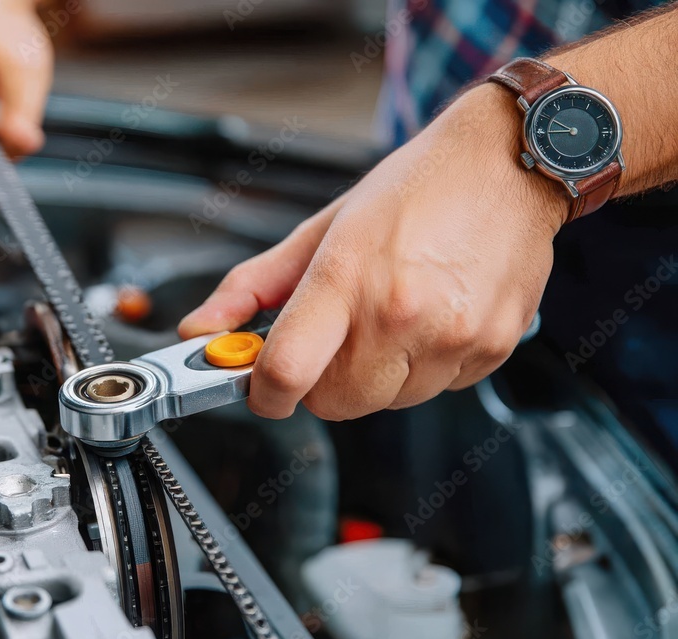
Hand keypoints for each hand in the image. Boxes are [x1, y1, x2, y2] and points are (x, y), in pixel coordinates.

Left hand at [178, 84, 566, 419]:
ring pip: (387, 403)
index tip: (261, 386)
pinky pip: (436, 390)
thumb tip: (201, 331)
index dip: (264, 392)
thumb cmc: (416, 188)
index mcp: (347, 276)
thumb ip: (253, 287)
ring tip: (393, 315)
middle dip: (322, 382)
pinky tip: (433, 318)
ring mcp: (452, 336)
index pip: (286, 371)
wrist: (510, 162)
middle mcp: (401, 313)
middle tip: (336, 336)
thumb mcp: (321, 228)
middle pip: (335, 403)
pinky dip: (424, 368)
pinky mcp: (492, 350)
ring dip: (377, 376)